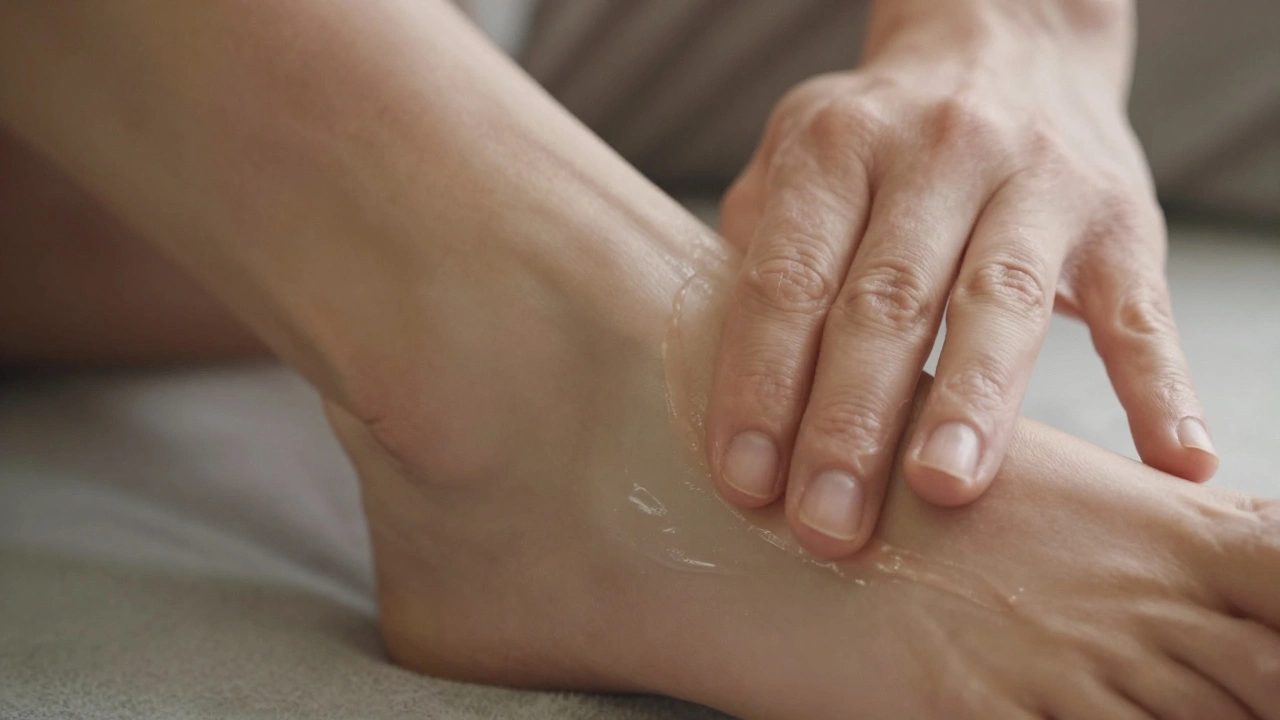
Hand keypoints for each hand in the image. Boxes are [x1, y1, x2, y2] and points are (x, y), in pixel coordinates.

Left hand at [707, 3, 1217, 557]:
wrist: (1009, 41)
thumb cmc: (883, 135)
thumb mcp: (801, 156)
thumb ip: (758, 246)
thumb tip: (726, 373)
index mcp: (839, 146)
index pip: (790, 278)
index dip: (762, 382)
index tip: (747, 479)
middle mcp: (937, 152)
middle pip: (887, 300)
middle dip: (850, 420)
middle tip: (828, 520)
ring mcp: (1037, 181)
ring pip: (1001, 301)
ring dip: (972, 402)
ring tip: (942, 490)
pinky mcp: (1121, 217)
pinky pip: (1141, 310)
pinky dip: (1159, 385)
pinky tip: (1171, 458)